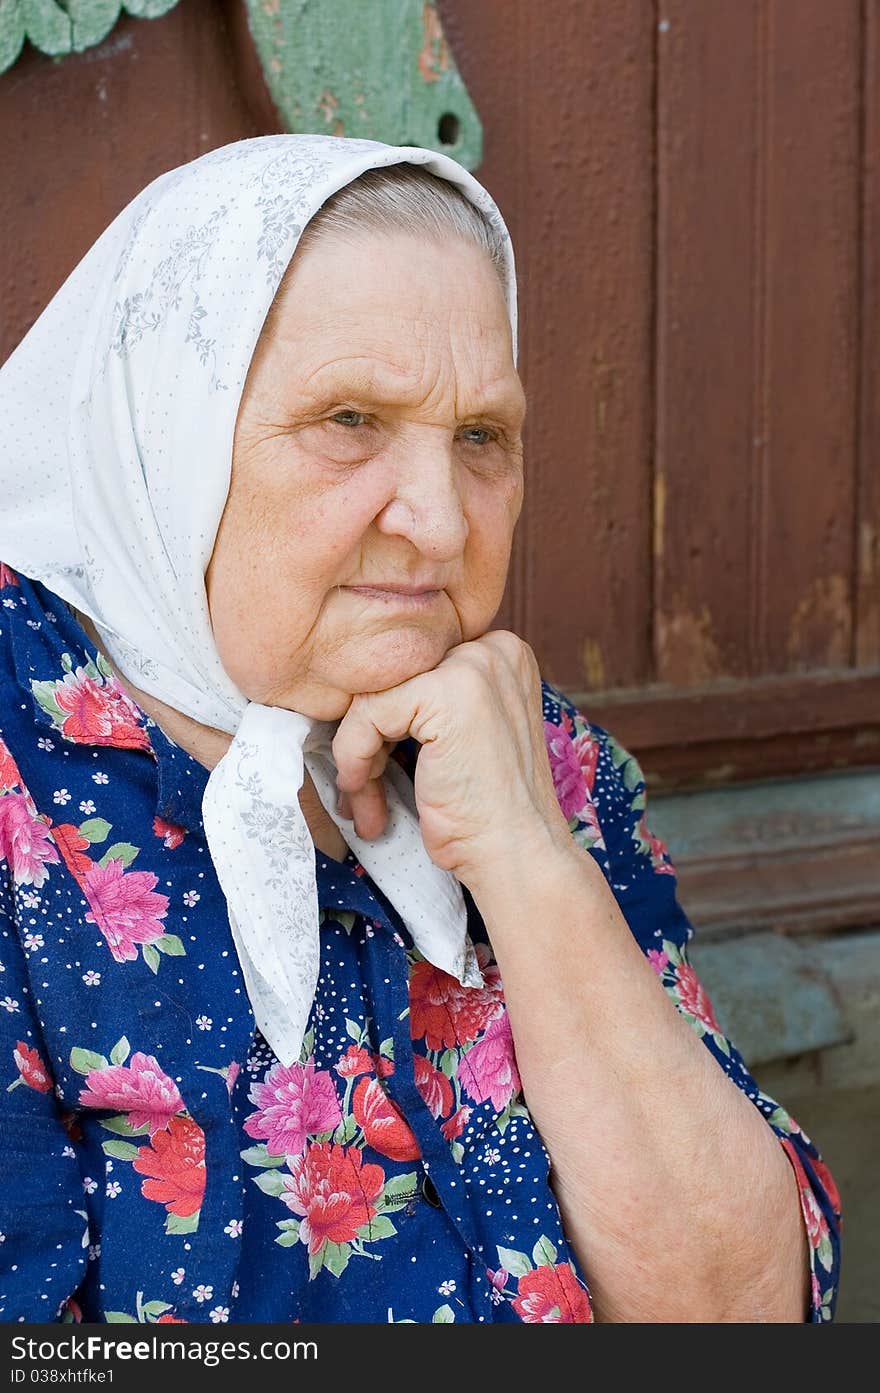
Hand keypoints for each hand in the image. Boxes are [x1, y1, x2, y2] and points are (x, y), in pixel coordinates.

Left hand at [331, 630, 570, 888]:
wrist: (515, 854)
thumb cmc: (484, 810)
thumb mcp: (460, 737)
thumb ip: (425, 704)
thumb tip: (348, 692)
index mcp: (500, 653)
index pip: (412, 668)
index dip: (386, 719)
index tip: (376, 764)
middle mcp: (492, 648)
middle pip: (391, 678)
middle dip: (368, 736)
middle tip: (362, 788)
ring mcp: (473, 666)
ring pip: (373, 695)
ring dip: (356, 752)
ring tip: (364, 799)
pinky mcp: (445, 693)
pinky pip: (367, 714)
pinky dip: (353, 758)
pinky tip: (365, 793)